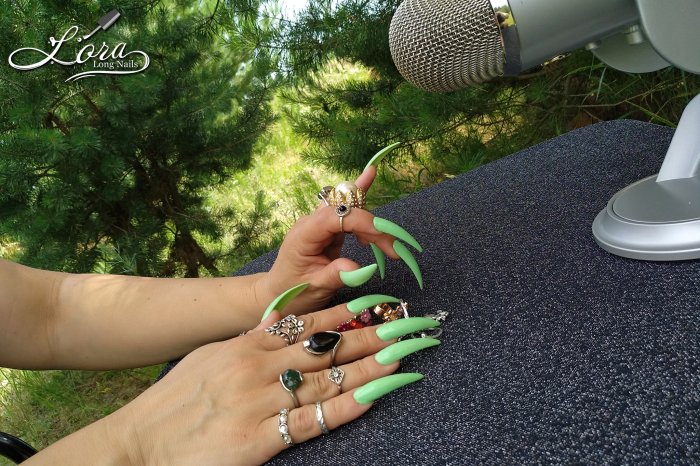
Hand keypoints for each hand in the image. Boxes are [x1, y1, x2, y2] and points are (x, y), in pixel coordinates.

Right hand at [90, 303, 438, 464]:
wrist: (137, 444)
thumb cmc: (176, 402)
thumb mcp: (212, 356)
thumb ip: (251, 340)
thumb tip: (284, 324)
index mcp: (247, 344)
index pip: (309, 321)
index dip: (349, 311)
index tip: (381, 301)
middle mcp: (258, 367)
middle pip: (329, 345)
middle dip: (375, 332)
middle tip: (411, 319)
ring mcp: (260, 402)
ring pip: (330, 377)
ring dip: (374, 363)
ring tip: (408, 348)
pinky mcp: (259, 440)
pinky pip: (314, 419)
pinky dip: (349, 404)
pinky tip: (379, 391)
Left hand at [257, 164, 424, 317]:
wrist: (278, 293)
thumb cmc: (292, 291)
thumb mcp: (314, 288)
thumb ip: (336, 275)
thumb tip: (362, 269)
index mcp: (304, 235)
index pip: (336, 217)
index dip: (361, 222)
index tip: (383, 237)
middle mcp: (311, 222)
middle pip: (346, 210)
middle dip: (373, 225)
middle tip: (394, 248)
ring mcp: (320, 223)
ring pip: (350, 208)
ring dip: (372, 223)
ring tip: (391, 245)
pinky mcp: (328, 228)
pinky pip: (347, 211)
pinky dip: (363, 205)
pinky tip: (370, 180)